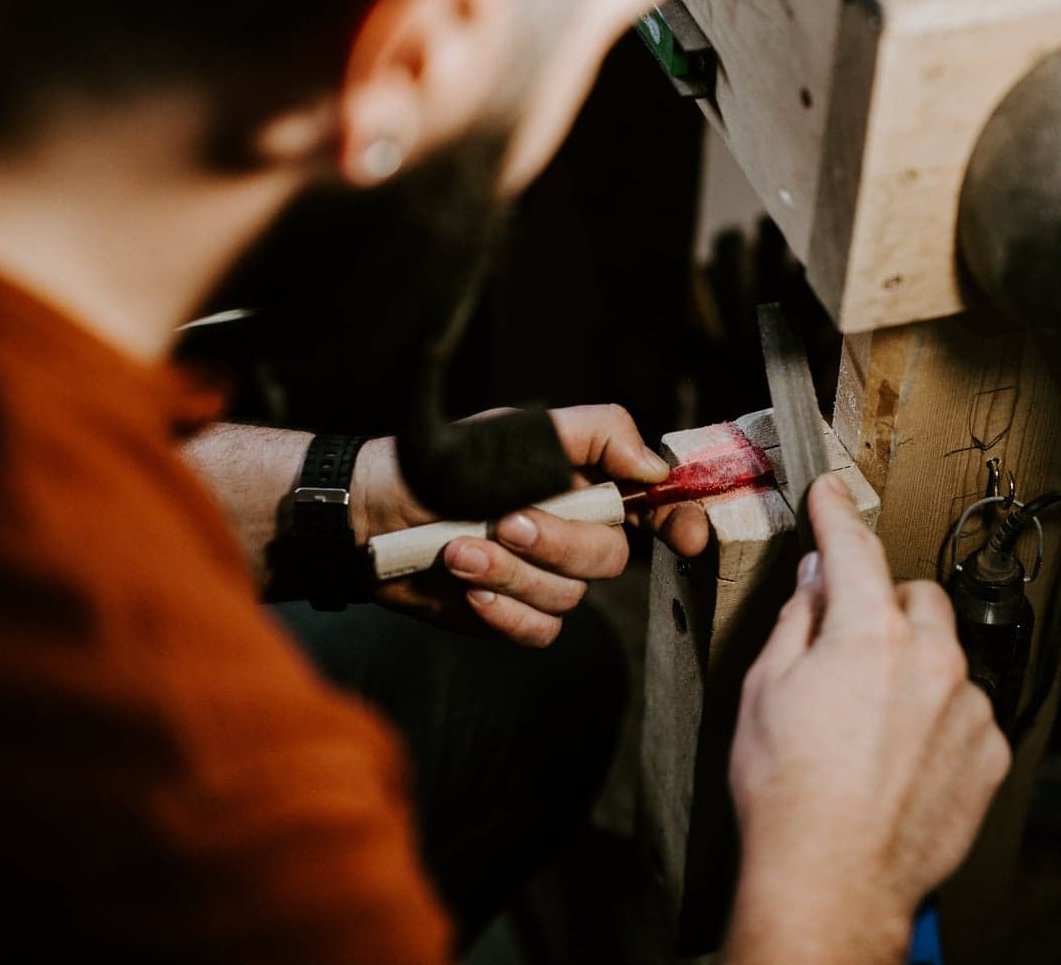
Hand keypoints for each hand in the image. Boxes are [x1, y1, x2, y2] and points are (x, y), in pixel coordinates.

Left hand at [352, 404, 711, 646]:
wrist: (371, 510)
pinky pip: (538, 631)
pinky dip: (502, 610)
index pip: (652, 505)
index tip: (689, 536)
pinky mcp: (512, 614)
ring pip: (569, 598)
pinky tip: (466, 586)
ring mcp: (544, 577)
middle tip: (504, 520)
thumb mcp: (516, 428)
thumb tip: (654, 464)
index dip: (680, 521)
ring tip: (457, 548)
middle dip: (558, 542)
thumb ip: (594, 434)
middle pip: (609, 557)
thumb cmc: (440, 461)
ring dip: (510, 573)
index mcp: (583, 483)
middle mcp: (573, 531)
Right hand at [723, 475, 1010, 964]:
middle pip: (916, 599)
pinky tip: (897, 755)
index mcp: (871, 635)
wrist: (831, 882)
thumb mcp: (763, 690)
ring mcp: (969, 709)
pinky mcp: (988, 754)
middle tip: (846, 647)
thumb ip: (798, 621)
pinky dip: (937, 717)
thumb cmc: (787, 794)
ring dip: (913, 667)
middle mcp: (934, 661)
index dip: (837, 514)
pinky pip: (965, 709)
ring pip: (945, 655)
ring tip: (867, 723)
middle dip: (883, 609)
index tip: (832, 493)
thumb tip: (816, 584)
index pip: (855, 549)